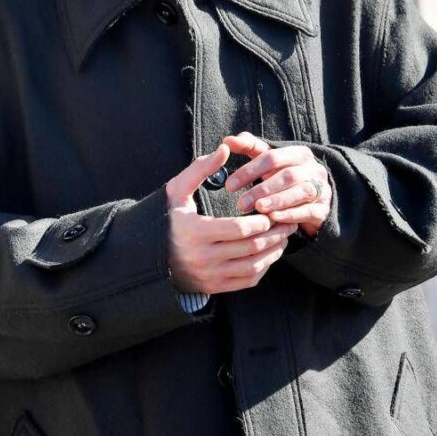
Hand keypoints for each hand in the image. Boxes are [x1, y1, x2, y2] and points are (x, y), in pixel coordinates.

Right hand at [165, 144, 298, 294]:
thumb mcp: (178, 190)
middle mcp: (202, 257)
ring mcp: (209, 275)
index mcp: (195, 231)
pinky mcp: (214, 287)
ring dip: (273, 251)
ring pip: (252, 266)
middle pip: (250, 247)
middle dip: (274, 233)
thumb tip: (225, 148)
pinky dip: (264, 267)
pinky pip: (247, 280)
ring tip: (283, 236)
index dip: (260, 220)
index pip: (238, 229)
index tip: (269, 211)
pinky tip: (269, 253)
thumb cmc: (168, 217)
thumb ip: (201, 168)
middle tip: (286, 221)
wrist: (150, 256)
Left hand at [222, 132, 332, 238]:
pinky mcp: (323, 209)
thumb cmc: (284, 175)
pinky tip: (274, 218)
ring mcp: (322, 189)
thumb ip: (249, 147)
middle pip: (287, 175)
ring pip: (301, 192)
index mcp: (299, 153)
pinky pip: (308, 211)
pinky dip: (290, 214)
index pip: (271, 157)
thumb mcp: (269, 160)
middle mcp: (313, 169)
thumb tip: (227, 140)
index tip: (229, 186)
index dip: (249, 171)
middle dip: (262, 189)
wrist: (315, 198)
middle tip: (241, 204)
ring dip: (277, 200)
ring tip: (258, 209)